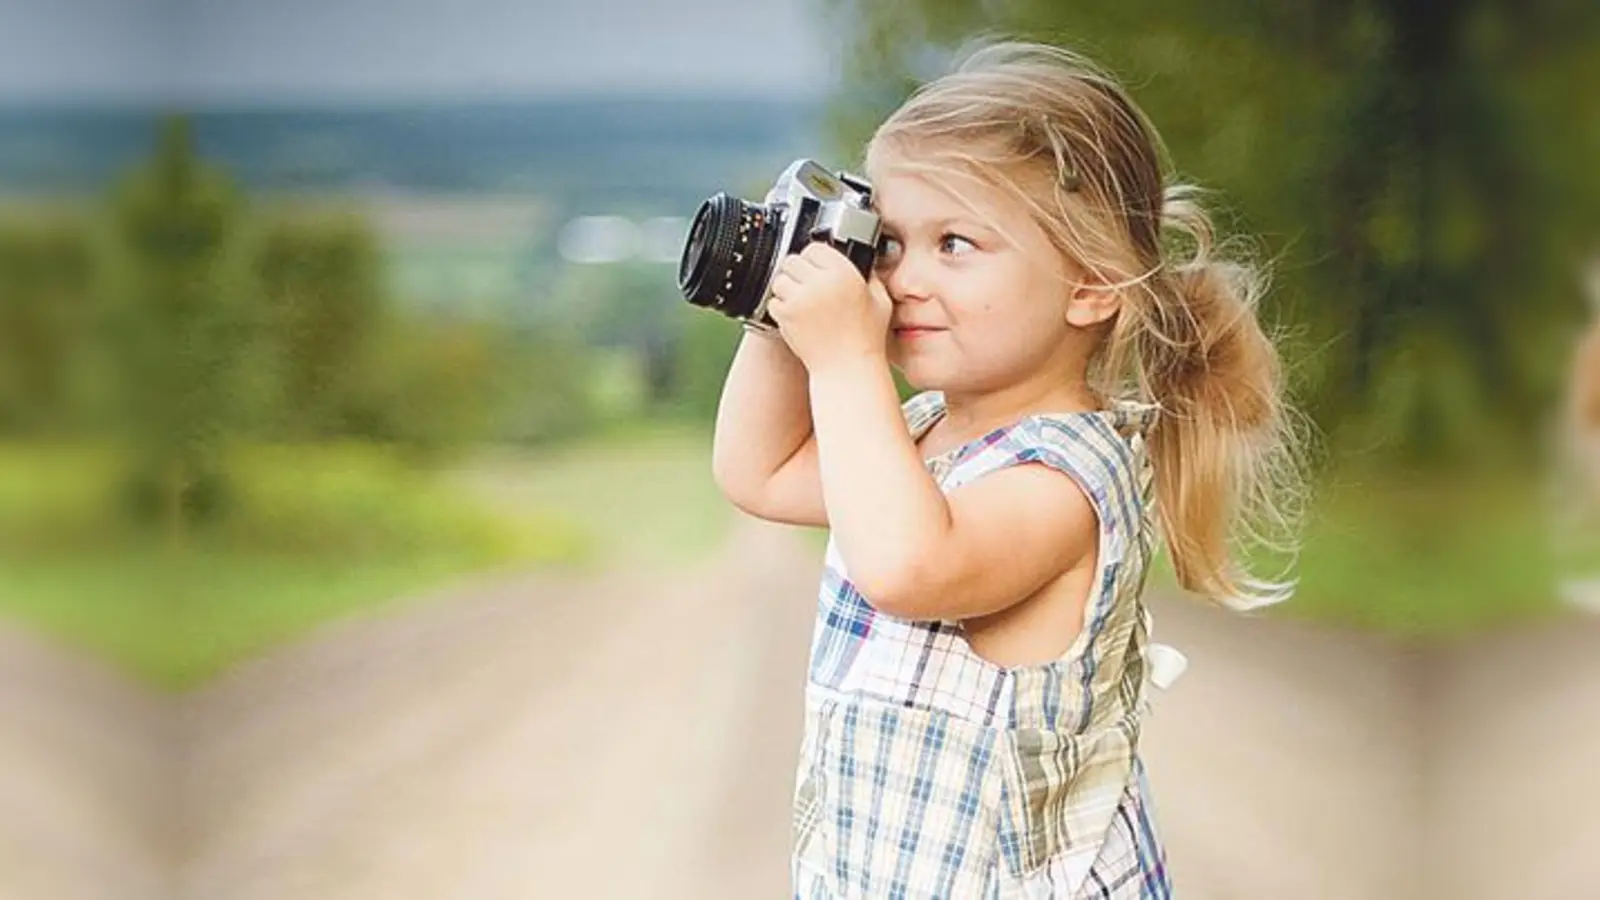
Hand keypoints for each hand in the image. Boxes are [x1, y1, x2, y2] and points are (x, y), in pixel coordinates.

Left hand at [767, 242, 891, 372]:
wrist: (847, 369)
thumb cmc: (866, 339)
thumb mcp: (880, 301)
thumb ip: (870, 276)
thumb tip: (862, 261)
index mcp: (843, 274)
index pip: (815, 248)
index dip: (816, 257)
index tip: (818, 267)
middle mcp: (819, 283)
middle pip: (792, 260)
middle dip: (798, 271)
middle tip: (807, 284)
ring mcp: (799, 300)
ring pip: (779, 279)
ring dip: (787, 287)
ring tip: (801, 299)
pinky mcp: (785, 316)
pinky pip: (773, 301)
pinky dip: (781, 306)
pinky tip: (797, 315)